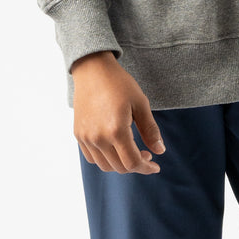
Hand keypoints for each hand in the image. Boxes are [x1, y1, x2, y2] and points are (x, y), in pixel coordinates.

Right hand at [71, 52, 165, 173]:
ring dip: (120, 165)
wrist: (92, 70)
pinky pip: (92, 157)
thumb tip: (160, 151)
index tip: (155, 166)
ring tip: (131, 152)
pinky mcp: (79, 134)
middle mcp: (99, 138)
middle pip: (120, 167)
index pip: (133, 163)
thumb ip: (150, 130)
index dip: (146, 168)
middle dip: (136, 166)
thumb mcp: (141, 104)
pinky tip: (115, 148)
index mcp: (116, 130)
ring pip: (105, 165)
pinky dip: (105, 159)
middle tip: (147, 154)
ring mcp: (86, 137)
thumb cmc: (119, 84)